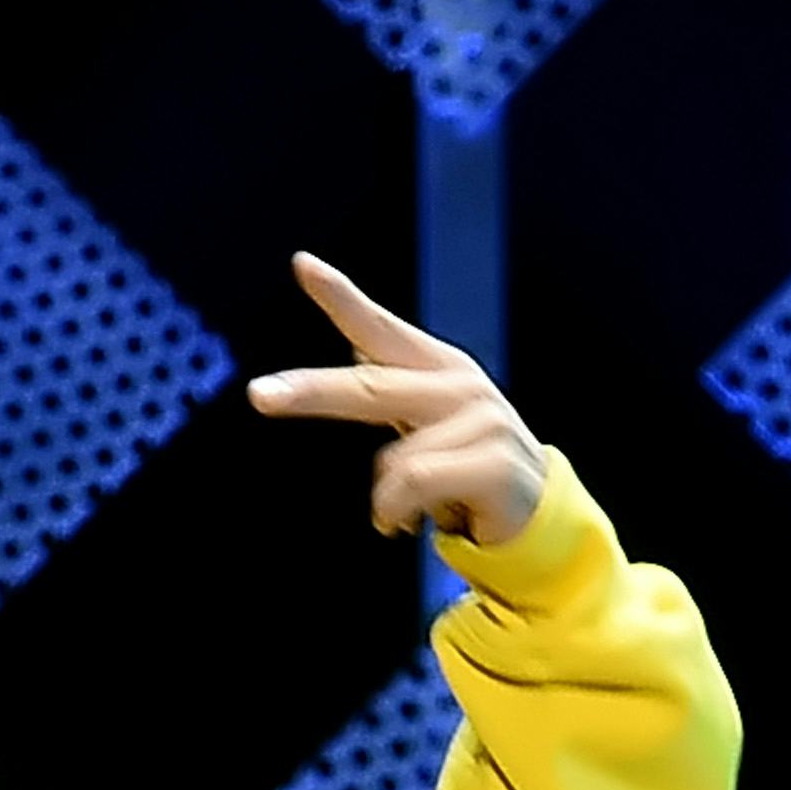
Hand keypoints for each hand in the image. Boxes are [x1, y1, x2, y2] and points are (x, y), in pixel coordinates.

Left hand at [245, 252, 546, 545]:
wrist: (531, 512)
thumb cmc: (465, 464)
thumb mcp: (426, 423)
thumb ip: (390, 389)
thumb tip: (356, 349)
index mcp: (437, 368)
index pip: (380, 329)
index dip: (342, 297)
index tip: (302, 265)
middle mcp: (460, 384)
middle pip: (367, 387)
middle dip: (311, 392)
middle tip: (259, 396)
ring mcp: (482, 421)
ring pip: (391, 461)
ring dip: (383, 498)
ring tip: (404, 509)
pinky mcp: (495, 462)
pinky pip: (412, 488)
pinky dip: (394, 514)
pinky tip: (408, 523)